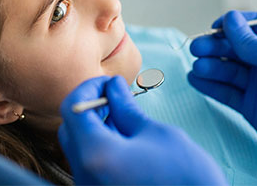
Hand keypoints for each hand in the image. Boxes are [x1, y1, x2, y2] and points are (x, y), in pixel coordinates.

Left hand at [59, 76, 226, 185]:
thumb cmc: (185, 176)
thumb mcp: (156, 133)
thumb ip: (126, 108)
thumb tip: (113, 87)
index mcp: (96, 154)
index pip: (73, 108)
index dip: (89, 87)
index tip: (109, 81)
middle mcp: (85, 175)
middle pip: (71, 129)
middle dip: (90, 106)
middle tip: (116, 95)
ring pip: (80, 148)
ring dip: (96, 126)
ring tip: (124, 116)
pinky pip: (90, 165)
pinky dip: (102, 146)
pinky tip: (126, 139)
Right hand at [188, 10, 256, 184]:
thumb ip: (250, 42)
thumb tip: (230, 19)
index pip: (253, 26)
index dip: (232, 24)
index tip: (214, 28)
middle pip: (235, 47)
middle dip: (215, 47)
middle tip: (196, 49)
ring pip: (228, 70)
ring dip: (211, 67)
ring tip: (197, 68)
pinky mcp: (251, 106)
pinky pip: (226, 91)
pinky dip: (211, 85)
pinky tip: (196, 80)